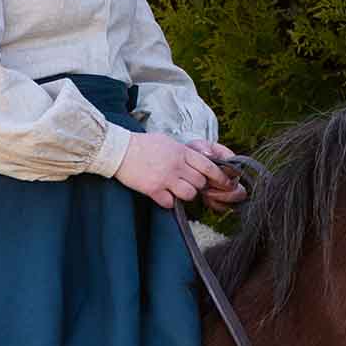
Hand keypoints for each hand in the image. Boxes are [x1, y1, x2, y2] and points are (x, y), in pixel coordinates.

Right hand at [112, 132, 247, 210]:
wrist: (119, 150)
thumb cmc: (142, 145)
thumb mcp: (167, 142)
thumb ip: (183, 152)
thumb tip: (197, 160)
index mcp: (181, 152)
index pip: (209, 166)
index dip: (220, 177)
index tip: (226, 183)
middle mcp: (177, 165)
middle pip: (200, 183)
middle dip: (198, 186)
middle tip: (189, 183)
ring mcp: (166, 178)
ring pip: (189, 195)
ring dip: (185, 195)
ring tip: (176, 189)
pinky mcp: (153, 190)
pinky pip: (170, 203)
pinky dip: (168, 201)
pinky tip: (162, 195)